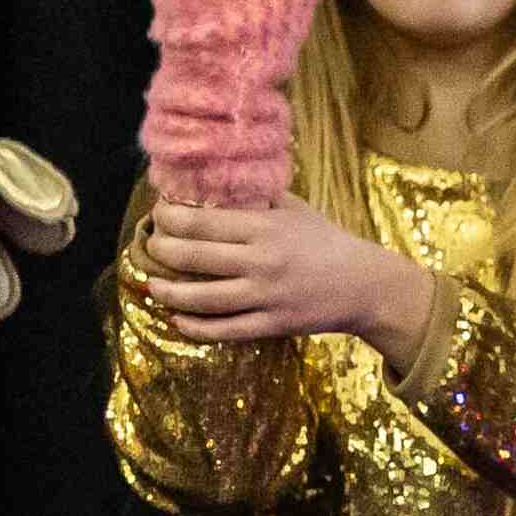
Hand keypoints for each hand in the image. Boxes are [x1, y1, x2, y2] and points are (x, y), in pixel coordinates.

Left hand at [140, 194, 435, 363]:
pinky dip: (196, 327)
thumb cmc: (325, 241)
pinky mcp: (272, 325)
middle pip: (194, 257)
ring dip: (169, 292)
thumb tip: (213, 185)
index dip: (170, 218)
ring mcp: (265, 297)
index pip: (201, 221)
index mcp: (265, 228)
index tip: (159, 214)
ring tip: (153, 284)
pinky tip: (178, 320)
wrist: (363, 285)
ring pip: (203, 298)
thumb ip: (256, 199)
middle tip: (151, 246)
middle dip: (162, 251)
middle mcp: (261, 262)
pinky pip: (224, 330)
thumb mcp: (294, 210)